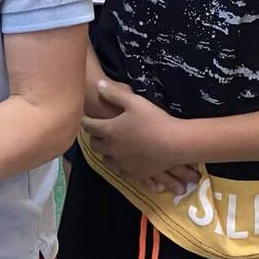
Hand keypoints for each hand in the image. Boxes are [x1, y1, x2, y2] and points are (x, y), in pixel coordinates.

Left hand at [81, 79, 195, 186]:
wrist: (175, 143)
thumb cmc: (154, 119)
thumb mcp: (134, 101)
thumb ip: (114, 94)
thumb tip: (97, 85)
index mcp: (109, 131)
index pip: (88, 126)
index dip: (85, 121)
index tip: (83, 118)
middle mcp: (111, 149)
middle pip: (94, 144)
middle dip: (94, 137)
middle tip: (97, 132)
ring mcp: (122, 163)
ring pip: (106, 160)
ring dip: (106, 152)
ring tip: (110, 146)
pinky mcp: (134, 173)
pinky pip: (120, 171)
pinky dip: (119, 164)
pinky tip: (123, 160)